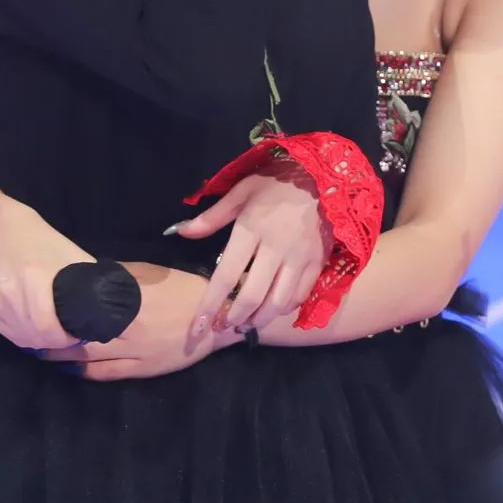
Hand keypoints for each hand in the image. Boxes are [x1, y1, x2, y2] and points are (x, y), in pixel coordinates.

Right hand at [0, 174, 92, 350]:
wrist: (0, 231)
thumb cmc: (42, 242)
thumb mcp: (71, 256)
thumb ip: (88, 282)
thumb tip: (110, 307)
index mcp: (34, 277)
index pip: (48, 327)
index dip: (66, 338)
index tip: (77, 334)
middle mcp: (11, 292)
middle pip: (36, 336)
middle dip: (56, 342)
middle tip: (69, 336)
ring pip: (22, 339)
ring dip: (41, 341)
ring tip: (55, 332)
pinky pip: (8, 334)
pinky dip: (24, 336)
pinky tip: (36, 328)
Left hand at [42, 264, 230, 379]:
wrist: (217, 318)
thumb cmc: (181, 289)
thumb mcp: (147, 274)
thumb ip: (115, 278)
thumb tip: (84, 278)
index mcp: (125, 301)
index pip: (80, 308)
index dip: (54, 313)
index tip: (35, 309)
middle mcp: (125, 329)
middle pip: (77, 336)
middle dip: (50, 337)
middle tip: (28, 335)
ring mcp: (133, 353)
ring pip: (86, 357)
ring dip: (61, 356)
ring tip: (41, 352)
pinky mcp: (141, 369)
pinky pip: (105, 373)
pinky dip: (83, 372)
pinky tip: (68, 369)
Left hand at [173, 165, 331, 336]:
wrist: (322, 176)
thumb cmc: (275, 182)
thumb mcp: (240, 192)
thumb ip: (211, 217)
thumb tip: (180, 232)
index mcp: (251, 229)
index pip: (226, 276)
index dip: (211, 305)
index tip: (199, 327)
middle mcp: (276, 248)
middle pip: (253, 296)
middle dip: (235, 318)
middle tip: (223, 327)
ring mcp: (300, 258)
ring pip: (278, 302)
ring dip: (259, 319)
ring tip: (246, 324)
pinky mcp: (318, 262)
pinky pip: (300, 295)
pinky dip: (284, 308)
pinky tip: (273, 309)